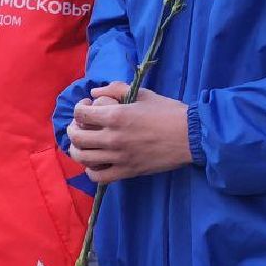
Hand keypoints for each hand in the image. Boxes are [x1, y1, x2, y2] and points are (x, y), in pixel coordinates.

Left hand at [66, 83, 192, 181]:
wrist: (192, 135)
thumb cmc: (170, 112)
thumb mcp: (144, 94)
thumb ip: (117, 89)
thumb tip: (94, 92)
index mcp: (117, 116)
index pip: (81, 113)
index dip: (79, 108)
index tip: (87, 106)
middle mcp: (113, 138)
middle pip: (76, 137)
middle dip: (73, 128)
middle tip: (80, 125)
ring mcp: (119, 157)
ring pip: (83, 157)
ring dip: (78, 149)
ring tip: (84, 144)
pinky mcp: (127, 171)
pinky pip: (98, 177)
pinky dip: (91, 170)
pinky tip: (96, 163)